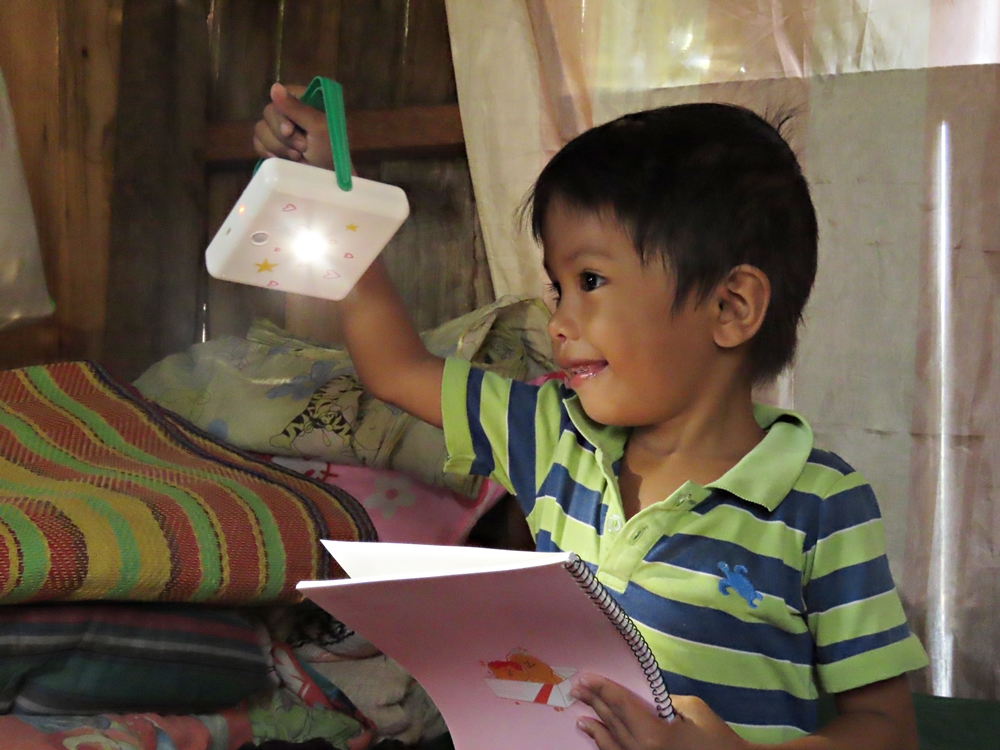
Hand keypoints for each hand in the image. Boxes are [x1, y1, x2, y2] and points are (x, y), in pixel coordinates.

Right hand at [253, 82, 333, 168]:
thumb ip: (298, 108)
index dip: (282, 114)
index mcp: (306, 101)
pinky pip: (257, 142)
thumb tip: (274, 86)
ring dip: (279, 146)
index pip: (282, 94)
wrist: (328, 181)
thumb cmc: (331, 153)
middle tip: (303, 148)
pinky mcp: (273, 146)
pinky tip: (282, 160)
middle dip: (284, 136)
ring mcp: (280, 130)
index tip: (289, 131)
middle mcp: (291, 112)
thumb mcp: (319, 128)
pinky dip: (268, 152)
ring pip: (261, 128)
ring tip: (298, 156)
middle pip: (269, 112)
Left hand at [572, 675, 749, 749]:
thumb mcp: (691, 708)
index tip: (587, 678)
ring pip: (612, 743)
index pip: (621, 705)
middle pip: (612, 722)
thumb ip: (663, 701)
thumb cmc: (715, 736)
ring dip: (595, 727)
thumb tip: (646, 698)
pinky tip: (596, 736)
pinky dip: (606, 745)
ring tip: (579, 715)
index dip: (602, 689)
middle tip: (577, 688)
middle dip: (594, 703)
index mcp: (653, 735)